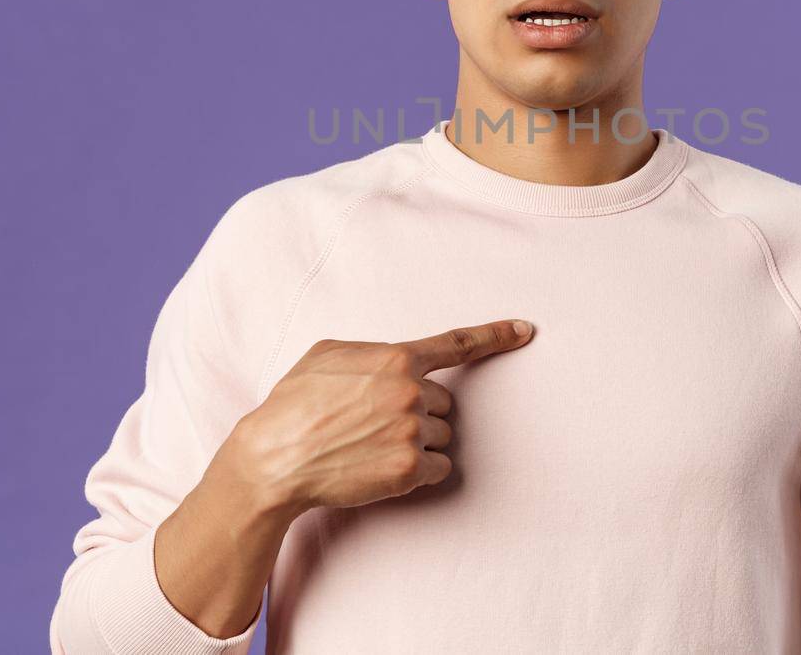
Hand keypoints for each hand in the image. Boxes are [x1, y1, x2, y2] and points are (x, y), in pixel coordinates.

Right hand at [215, 319, 535, 518]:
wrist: (274, 458)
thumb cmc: (294, 404)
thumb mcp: (327, 354)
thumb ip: (373, 351)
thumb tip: (396, 359)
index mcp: (395, 358)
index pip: (456, 344)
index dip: (496, 336)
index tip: (526, 331)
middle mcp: (411, 391)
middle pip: (442, 402)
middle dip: (417, 411)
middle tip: (373, 422)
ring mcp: (413, 431)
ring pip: (442, 435)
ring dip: (418, 441)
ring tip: (371, 445)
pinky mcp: (410, 468)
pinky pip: (440, 467)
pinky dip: (420, 470)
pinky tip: (383, 466)